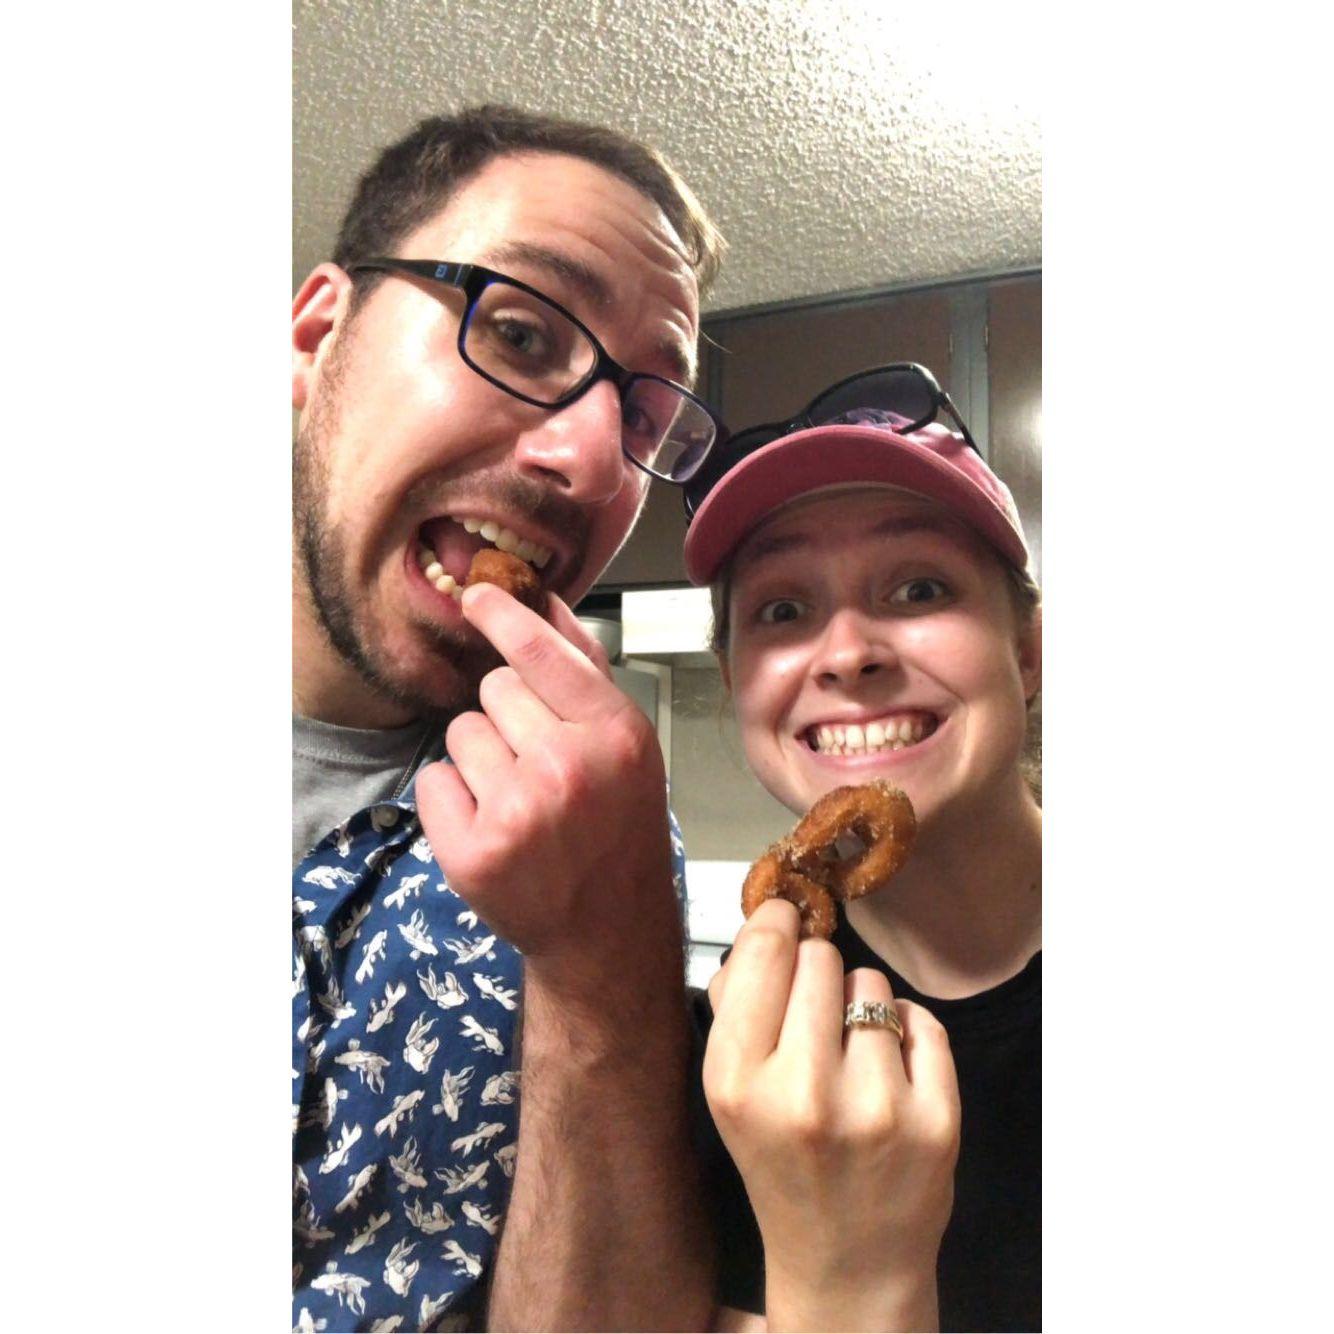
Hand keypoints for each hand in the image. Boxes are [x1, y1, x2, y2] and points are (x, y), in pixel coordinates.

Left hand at [414, 583, 678, 987]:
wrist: (607, 927)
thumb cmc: (618, 826)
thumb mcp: (626, 743)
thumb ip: (585, 670)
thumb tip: (544, 600)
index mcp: (614, 734)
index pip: (541, 653)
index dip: (503, 617)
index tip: (476, 597)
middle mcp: (567, 768)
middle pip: (494, 688)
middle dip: (507, 716)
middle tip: (539, 763)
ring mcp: (517, 813)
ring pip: (460, 733)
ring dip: (479, 758)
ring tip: (518, 796)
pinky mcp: (473, 853)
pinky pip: (434, 780)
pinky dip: (452, 798)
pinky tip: (490, 823)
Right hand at [703, 900, 960, 1331]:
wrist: (847, 1263)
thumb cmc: (781, 1163)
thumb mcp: (728, 1092)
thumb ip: (734, 1003)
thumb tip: (766, 922)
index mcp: (737, 1083)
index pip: (764, 953)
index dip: (777, 923)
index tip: (784, 920)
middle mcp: (804, 1095)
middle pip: (822, 959)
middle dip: (817, 972)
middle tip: (814, 1013)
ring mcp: (877, 1109)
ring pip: (873, 985)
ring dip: (861, 1005)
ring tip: (851, 1056)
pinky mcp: (937, 1121)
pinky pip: (922, 1020)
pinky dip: (907, 1033)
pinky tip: (890, 1072)